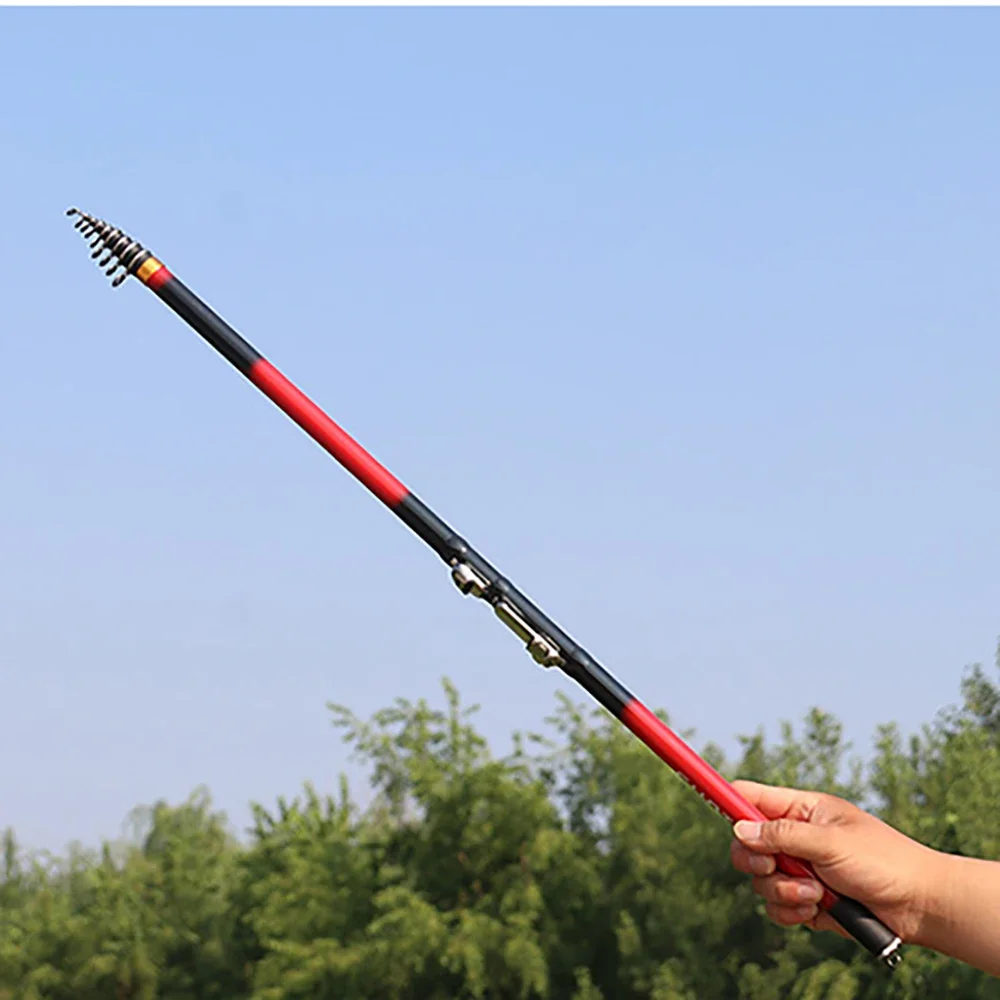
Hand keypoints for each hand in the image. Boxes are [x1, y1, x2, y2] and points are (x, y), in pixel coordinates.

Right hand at [728, 780, 938, 943]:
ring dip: (782, 891)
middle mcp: (796, 837)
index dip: (726, 799)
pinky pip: (777, 907)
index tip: (702, 795)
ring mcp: (800, 870)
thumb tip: (739, 830)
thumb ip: (782, 835)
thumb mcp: (830, 842)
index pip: (751, 797)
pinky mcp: (807, 901)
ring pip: (760, 880)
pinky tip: (818, 911)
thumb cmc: (883, 861)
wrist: (920, 906)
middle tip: (773, 866)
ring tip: (816, 894)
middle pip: (745, 844)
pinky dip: (791, 911)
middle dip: (755, 860)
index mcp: (802, 809)